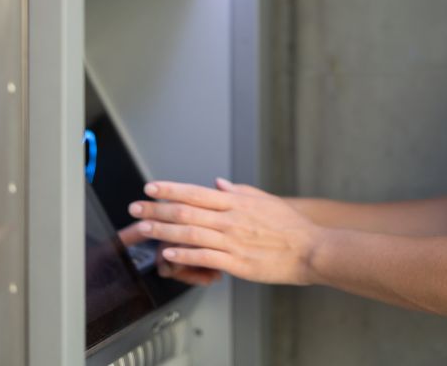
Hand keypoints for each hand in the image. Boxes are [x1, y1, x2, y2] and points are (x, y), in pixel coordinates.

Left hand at [128, 178, 319, 285]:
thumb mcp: (264, 201)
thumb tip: (218, 183)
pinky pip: (204, 257)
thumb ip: (238, 192)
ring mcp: (232, 241)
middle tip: (136, 208)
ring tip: (144, 229)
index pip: (195, 192)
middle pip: (186, 211)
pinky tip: (168, 253)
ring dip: (163, 230)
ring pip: (191, 233)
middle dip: (157, 209)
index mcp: (236, 202)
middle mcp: (230, 219)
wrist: (311, 249)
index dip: (170, 189)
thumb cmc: (290, 227)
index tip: (150, 187)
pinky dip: (184, 254)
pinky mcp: (237, 263)